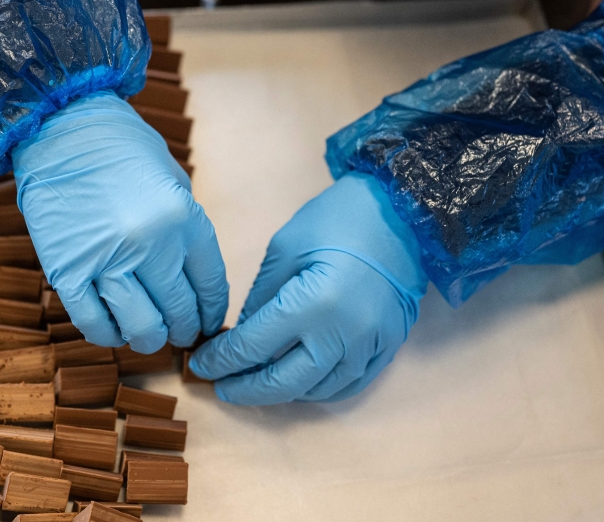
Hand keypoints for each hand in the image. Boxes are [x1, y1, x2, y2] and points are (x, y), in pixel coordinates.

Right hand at [12, 91, 228, 352]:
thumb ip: (186, 230)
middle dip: (183, 330)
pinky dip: (108, 335)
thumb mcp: (173, 181)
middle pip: (179, 312)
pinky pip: (94, 323)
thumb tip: (193, 282)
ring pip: (141, 328)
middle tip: (179, 334)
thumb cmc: (119, 149)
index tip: (206, 322)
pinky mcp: (67, 271)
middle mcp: (150, 244)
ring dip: (148, 339)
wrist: (60, 129)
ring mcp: (107, 260)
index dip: (210, 312)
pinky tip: (113, 330)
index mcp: (183, 219)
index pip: (209, 286)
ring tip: (147, 335)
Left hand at [188, 172, 426, 403]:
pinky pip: (349, 384)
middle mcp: (344, 334)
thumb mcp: (284, 250)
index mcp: (313, 303)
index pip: (254, 347)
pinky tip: (297, 382)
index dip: (222, 360)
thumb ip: (260, 299)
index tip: (201, 365)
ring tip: (254, 383)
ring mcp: (371, 345)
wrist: (402, 210)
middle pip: (284, 383)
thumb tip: (240, 337)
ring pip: (317, 390)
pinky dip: (318, 389)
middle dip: (245, 389)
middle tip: (220, 386)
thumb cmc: (336, 219)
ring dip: (281, 393)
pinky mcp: (389, 346)